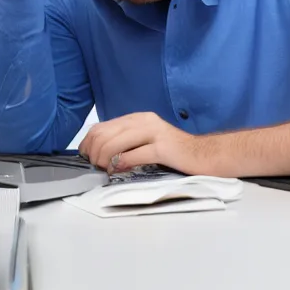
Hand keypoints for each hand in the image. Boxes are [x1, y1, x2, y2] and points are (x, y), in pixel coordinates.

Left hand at [79, 112, 197, 173]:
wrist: (201, 154)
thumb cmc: (171, 151)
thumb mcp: (144, 140)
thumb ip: (124, 141)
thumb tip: (97, 153)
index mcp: (137, 118)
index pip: (101, 127)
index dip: (87, 144)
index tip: (87, 158)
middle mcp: (144, 121)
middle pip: (104, 134)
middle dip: (94, 154)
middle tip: (98, 167)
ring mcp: (154, 132)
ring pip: (114, 144)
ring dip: (105, 160)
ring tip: (108, 169)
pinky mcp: (162, 147)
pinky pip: (132, 156)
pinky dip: (120, 165)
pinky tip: (120, 171)